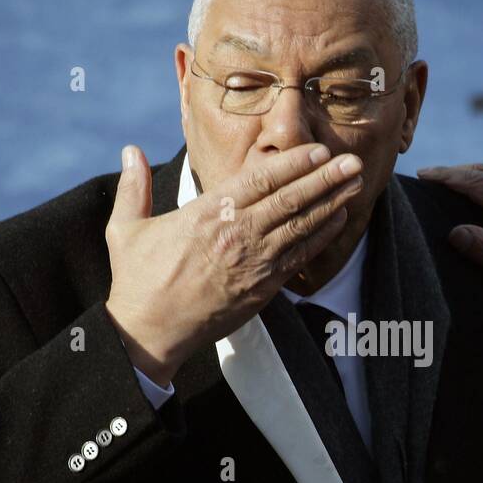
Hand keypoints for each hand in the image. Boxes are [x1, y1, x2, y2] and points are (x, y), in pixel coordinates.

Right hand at [105, 143, 363, 382]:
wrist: (150, 332)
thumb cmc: (138, 280)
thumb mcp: (126, 228)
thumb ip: (134, 187)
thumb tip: (131, 150)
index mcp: (208, 214)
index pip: (260, 180)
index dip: (293, 163)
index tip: (317, 150)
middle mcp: (236, 235)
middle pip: (290, 199)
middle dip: (324, 178)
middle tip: (353, 161)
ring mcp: (253, 263)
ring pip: (301, 226)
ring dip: (331, 203)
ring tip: (356, 184)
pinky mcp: (263, 288)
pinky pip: (300, 257)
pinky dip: (322, 236)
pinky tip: (339, 220)